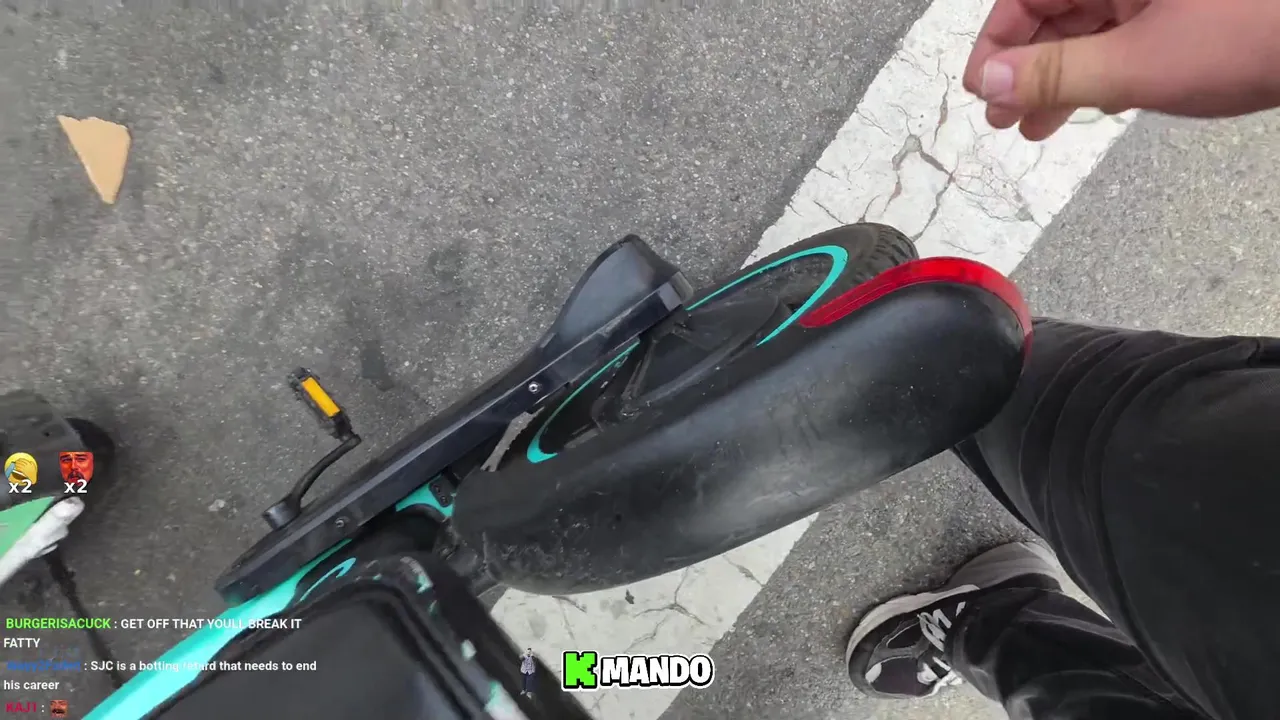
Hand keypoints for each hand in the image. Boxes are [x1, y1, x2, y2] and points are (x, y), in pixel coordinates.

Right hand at [963, 0, 1279, 139]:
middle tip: (1003, 117)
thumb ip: (1057, 75)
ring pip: (1087, 26)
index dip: (996, 46)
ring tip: (1035, 126)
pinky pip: (1124, 32)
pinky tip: (1090, 105)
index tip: (982, 91)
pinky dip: (1102, 69)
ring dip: (1059, 76)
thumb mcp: (1138, 66)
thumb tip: (992, 81)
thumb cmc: (1255, 34)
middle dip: (1024, 66)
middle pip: (1052, 10)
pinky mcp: (1185, 9)